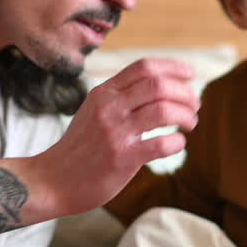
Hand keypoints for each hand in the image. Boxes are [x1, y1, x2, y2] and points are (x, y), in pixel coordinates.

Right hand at [34, 57, 199, 216]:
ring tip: (189, 124)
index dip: (173, 67)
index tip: (190, 74)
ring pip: (164, 111)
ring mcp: (115, 132)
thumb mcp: (93, 111)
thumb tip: (160, 88)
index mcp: (103, 92)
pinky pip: (161, 143)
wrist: (52, 180)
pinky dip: (178, 142)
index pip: (144, 67)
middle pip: (159, 85)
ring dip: (186, 115)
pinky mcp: (122, 158)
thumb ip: (120, 98)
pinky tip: (177, 144)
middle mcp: (109, 107)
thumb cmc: (79, 148)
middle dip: (185, 93)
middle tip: (194, 106)